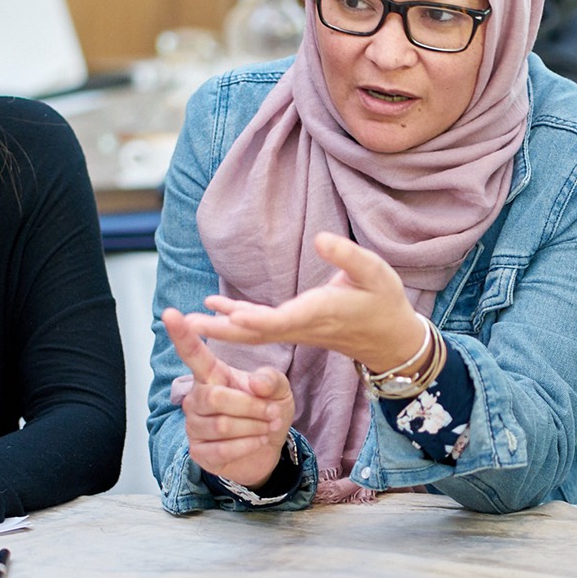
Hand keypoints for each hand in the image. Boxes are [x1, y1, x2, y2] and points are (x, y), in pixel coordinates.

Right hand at [162, 308, 294, 488]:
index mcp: (212, 374)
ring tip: (269, 425)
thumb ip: (270, 380)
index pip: (193, 353)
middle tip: (272, 412)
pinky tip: (258, 441)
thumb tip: (255, 385)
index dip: (181, 334)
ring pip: (221, 425)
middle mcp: (197, 397)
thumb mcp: (279, 389)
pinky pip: (222, 449)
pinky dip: (247, 445)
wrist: (267, 447)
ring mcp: (194, 425)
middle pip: (216, 397)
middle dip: (251, 406)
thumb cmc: (267, 411)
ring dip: (253, 427)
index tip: (170, 313)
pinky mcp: (199, 451)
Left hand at [181, 232, 425, 370]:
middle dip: (222, 328)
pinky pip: (259, 330)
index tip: (232, 315)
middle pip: (256, 333)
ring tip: (188, 321)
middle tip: (187, 325)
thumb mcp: (375, 273)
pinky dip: (235, 322)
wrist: (390, 339)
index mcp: (321, 312)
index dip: (257, 318)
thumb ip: (347, 256)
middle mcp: (303, 326)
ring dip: (220, 328)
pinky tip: (215, 310)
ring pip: (253, 335)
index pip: (284, 319)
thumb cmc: (383, 301)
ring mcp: (296, 331)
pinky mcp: (294, 330)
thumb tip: (319, 237)